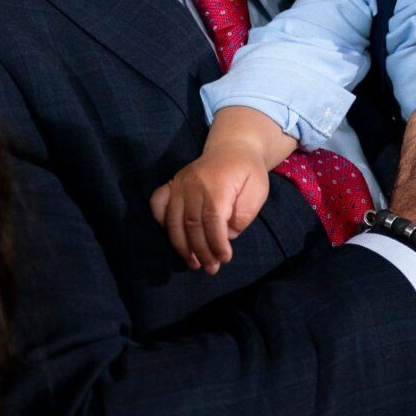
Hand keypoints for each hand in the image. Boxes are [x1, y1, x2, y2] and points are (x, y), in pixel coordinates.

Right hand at [149, 142, 271, 273]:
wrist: (232, 147)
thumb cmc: (247, 172)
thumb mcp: (258, 190)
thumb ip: (244, 214)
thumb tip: (227, 234)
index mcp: (217, 185)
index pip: (213, 220)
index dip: (217, 244)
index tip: (224, 259)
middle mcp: (193, 184)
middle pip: (192, 225)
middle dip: (201, 251)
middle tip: (211, 268)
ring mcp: (179, 183)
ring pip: (173, 220)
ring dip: (182, 246)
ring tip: (194, 263)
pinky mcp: (172, 183)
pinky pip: (157, 203)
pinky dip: (161, 222)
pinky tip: (174, 237)